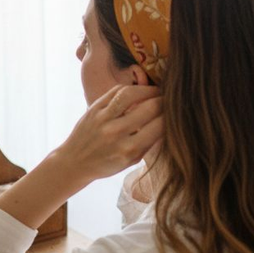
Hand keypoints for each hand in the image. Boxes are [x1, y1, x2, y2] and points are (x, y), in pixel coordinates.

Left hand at [0, 84, 162, 228]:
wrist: (75, 162)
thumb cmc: (107, 163)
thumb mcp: (131, 161)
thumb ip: (149, 143)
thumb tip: (169, 123)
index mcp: (128, 150)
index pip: (159, 127)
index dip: (172, 117)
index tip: (179, 114)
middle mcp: (115, 134)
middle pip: (149, 108)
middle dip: (164, 102)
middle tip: (172, 100)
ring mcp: (103, 119)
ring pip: (131, 94)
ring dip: (149, 89)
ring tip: (157, 91)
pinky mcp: (93, 108)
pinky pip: (116, 91)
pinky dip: (131, 88)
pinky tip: (139, 91)